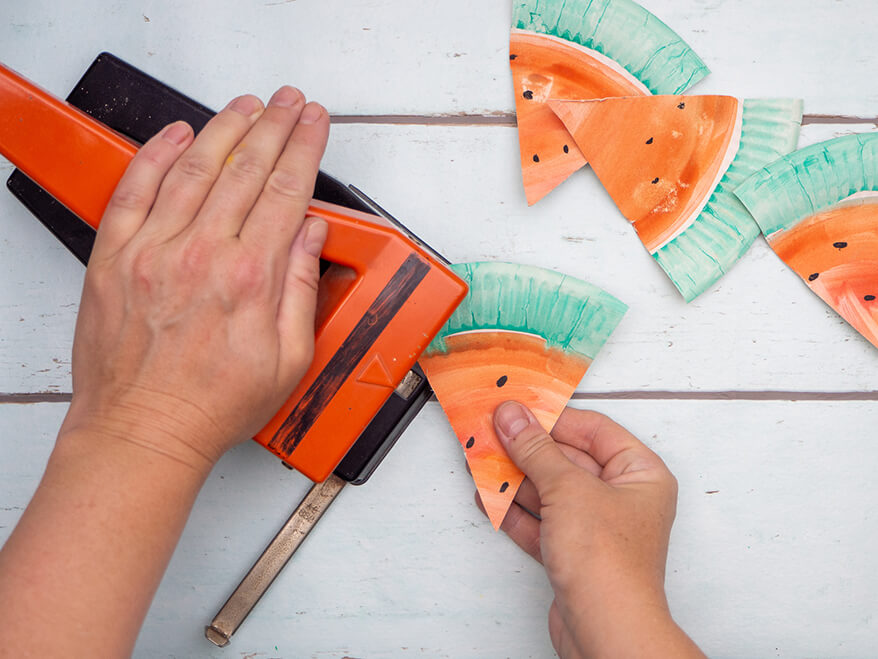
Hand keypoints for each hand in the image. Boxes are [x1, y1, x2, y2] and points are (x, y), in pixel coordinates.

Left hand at [59, 86, 329, 468]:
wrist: (144, 428)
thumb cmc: (211, 403)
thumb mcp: (288, 358)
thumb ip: (301, 289)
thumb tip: (310, 236)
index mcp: (251, 278)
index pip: (286, 191)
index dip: (305, 148)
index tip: (315, 125)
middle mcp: (202, 254)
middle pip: (246, 168)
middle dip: (275, 125)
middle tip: (290, 102)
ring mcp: (154, 250)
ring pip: (194, 167)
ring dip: (225, 127)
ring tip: (247, 105)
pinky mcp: (115, 257)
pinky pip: (135, 188)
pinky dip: (156, 154)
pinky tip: (178, 134)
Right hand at [483, 402, 702, 658]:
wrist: (606, 632)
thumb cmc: (609, 564)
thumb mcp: (567, 489)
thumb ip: (536, 450)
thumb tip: (514, 417)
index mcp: (641, 474)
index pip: (594, 429)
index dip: (554, 417)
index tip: (518, 409)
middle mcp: (623, 499)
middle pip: (568, 460)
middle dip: (527, 449)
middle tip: (491, 433)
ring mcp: (597, 528)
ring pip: (551, 491)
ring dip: (515, 478)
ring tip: (480, 462)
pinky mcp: (574, 554)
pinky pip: (541, 521)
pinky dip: (514, 511)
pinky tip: (488, 498)